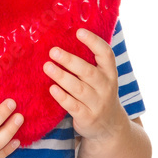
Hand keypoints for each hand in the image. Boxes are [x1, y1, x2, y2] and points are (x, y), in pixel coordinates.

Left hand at [43, 28, 129, 142]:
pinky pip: (73, 106)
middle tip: (53, 51)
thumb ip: (89, 62)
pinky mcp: (87, 117)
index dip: (94, 42)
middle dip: (70, 60)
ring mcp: (97, 104)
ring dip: (62, 76)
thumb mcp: (102, 77)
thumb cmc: (99, 93)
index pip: (106, 54)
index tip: (79, 31)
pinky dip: (62, 97)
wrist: (109, 126)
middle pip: (88, 72)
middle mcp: (106, 87)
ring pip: (78, 88)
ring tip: (47, 66)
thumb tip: (64, 37)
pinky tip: (52, 88)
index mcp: (110, 72)